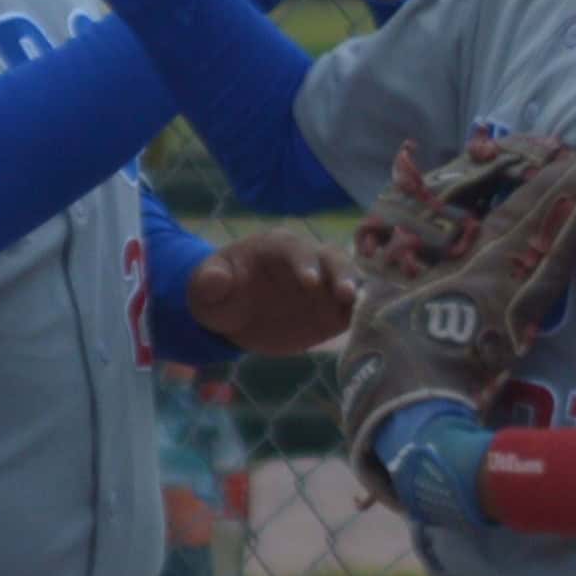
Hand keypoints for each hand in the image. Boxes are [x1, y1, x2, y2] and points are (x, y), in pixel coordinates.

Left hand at [186, 224, 354, 354]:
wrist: (233, 315)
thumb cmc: (218, 293)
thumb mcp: (204, 288)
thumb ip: (208, 282)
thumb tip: (215, 278)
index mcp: (277, 247)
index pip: (295, 249)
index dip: (304, 262)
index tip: (309, 282)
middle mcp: (308, 260)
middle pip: (333, 259)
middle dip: (341, 274)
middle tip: (346, 295)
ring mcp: (323, 285)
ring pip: (349, 280)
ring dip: (358, 294)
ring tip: (360, 312)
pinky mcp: (330, 310)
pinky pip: (350, 310)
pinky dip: (362, 316)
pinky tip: (370, 327)